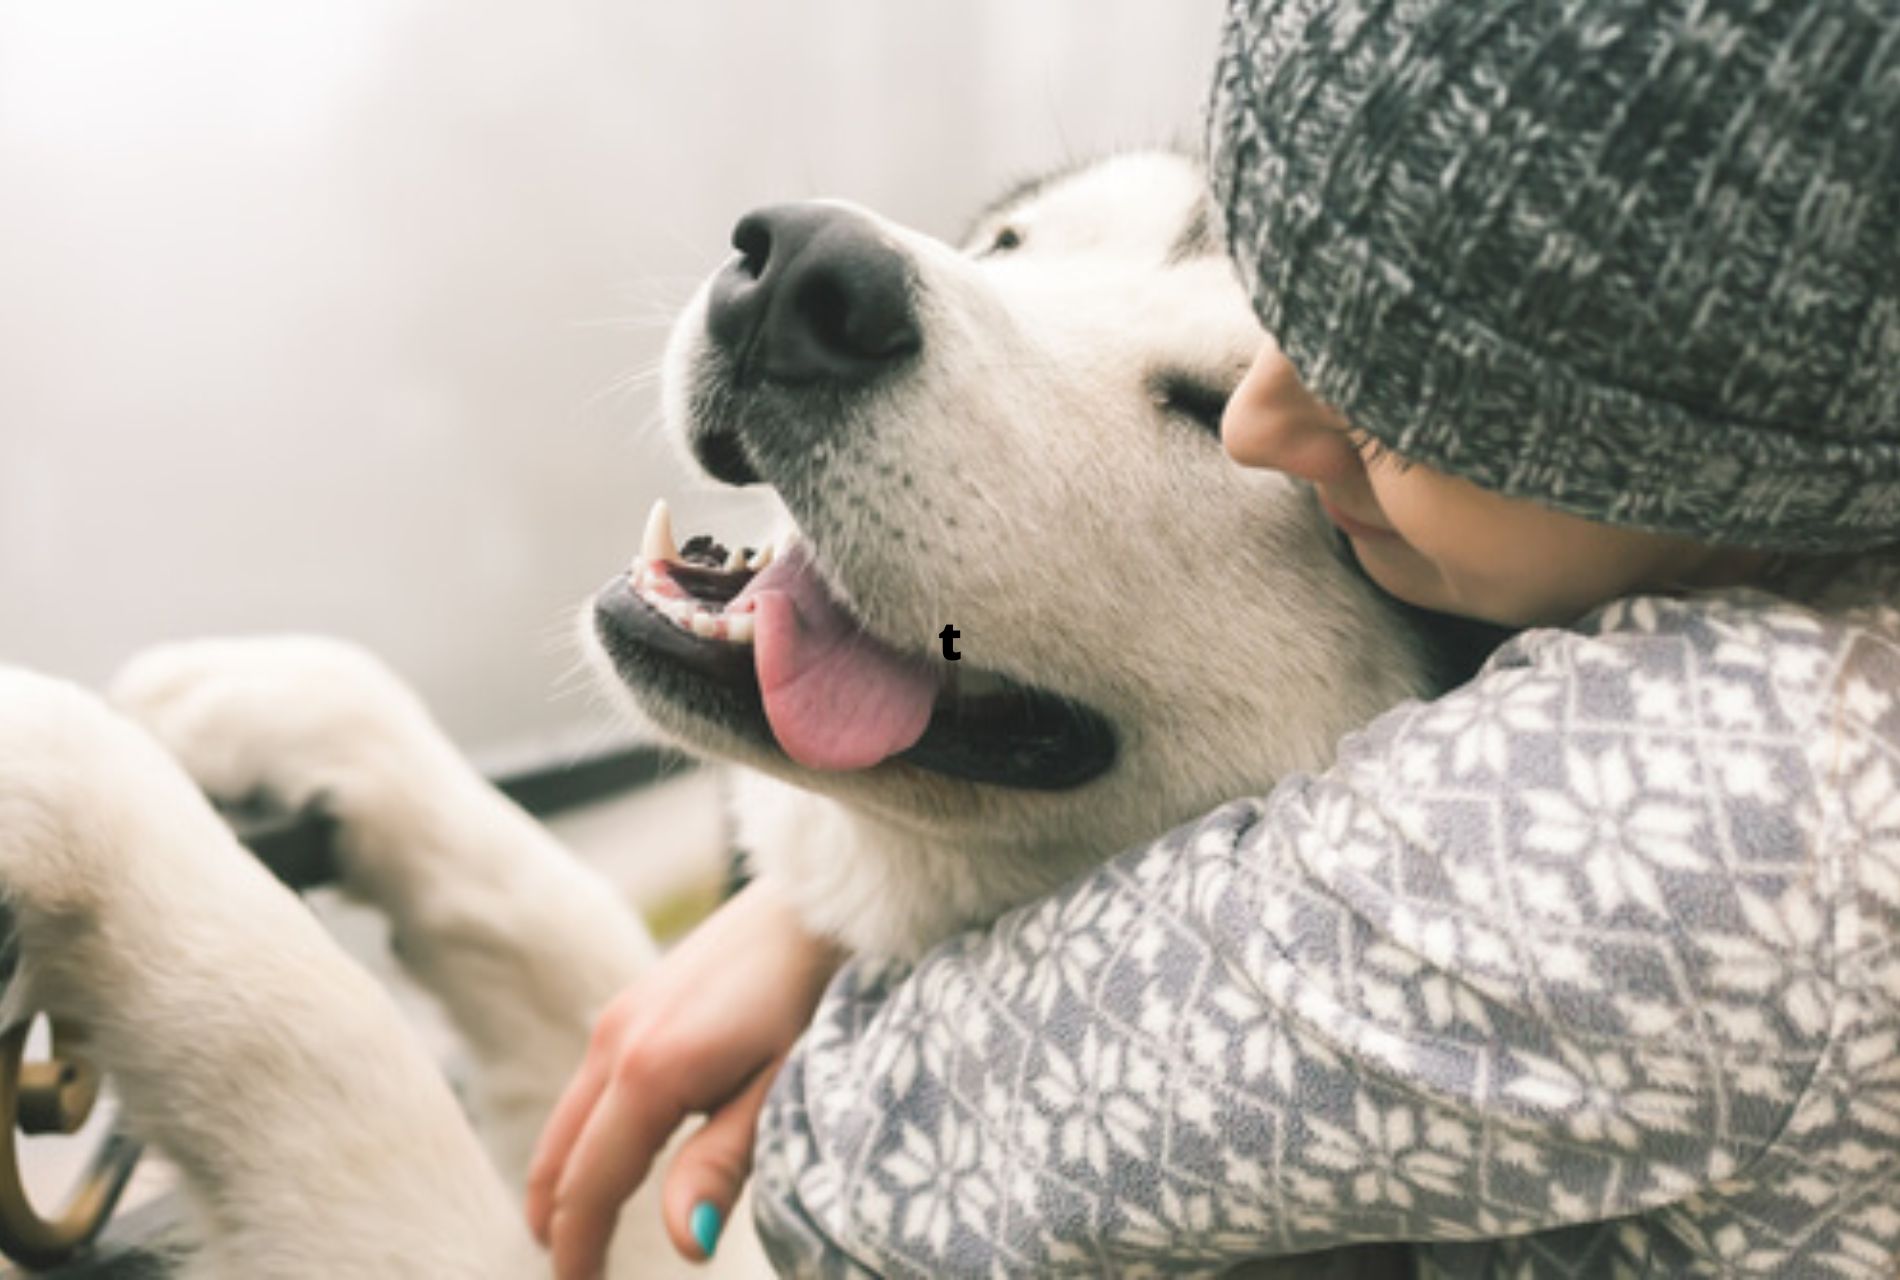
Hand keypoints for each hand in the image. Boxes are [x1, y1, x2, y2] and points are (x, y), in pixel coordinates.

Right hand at [525, 878, 844, 1277]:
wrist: (818, 905)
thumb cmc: (816, 997)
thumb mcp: (781, 1089)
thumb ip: (723, 1165)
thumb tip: (683, 1244)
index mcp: (648, 1072)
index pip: (588, 1187)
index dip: (577, 1251)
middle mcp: (614, 1043)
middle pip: (559, 1159)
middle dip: (558, 1225)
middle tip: (575, 1277)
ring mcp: (617, 1018)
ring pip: (566, 1123)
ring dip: (564, 1183)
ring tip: (580, 1237)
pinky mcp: (632, 1006)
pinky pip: (586, 1091)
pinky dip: (581, 1141)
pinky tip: (608, 1165)